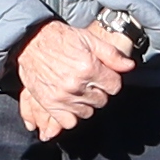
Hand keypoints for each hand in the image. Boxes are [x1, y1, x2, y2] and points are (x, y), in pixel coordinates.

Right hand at [13, 21, 122, 140]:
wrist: (30, 41)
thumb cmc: (61, 38)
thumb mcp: (89, 39)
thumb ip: (111, 54)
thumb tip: (129, 67)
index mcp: (89, 67)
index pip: (114, 87)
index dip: (110, 81)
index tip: (102, 76)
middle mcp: (76, 84)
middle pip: (101, 100)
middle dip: (98, 91)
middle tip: (88, 82)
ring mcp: (62, 96)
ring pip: (87, 112)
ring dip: (85, 104)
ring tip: (78, 91)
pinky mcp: (49, 103)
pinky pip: (69, 122)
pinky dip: (71, 116)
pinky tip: (70, 104)